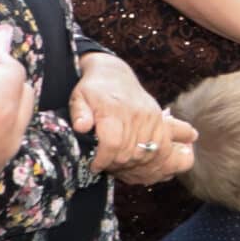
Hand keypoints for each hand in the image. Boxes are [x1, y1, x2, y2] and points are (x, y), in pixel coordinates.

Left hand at [70, 53, 196, 184]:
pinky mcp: (160, 120)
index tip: (95, 165)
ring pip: (146, 152)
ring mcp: (151, 118)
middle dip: (115, 164)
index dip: (103, 159)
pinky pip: (161, 146)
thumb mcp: (78, 98)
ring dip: (132, 162)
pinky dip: (150, 157)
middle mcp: (136, 114)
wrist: (114, 75)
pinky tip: (138, 159)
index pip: (113, 143)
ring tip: (119, 162)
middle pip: (129, 152)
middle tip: (105, 164)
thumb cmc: (93, 90)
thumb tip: (81, 127)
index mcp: (114, 110)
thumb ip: (79, 114)